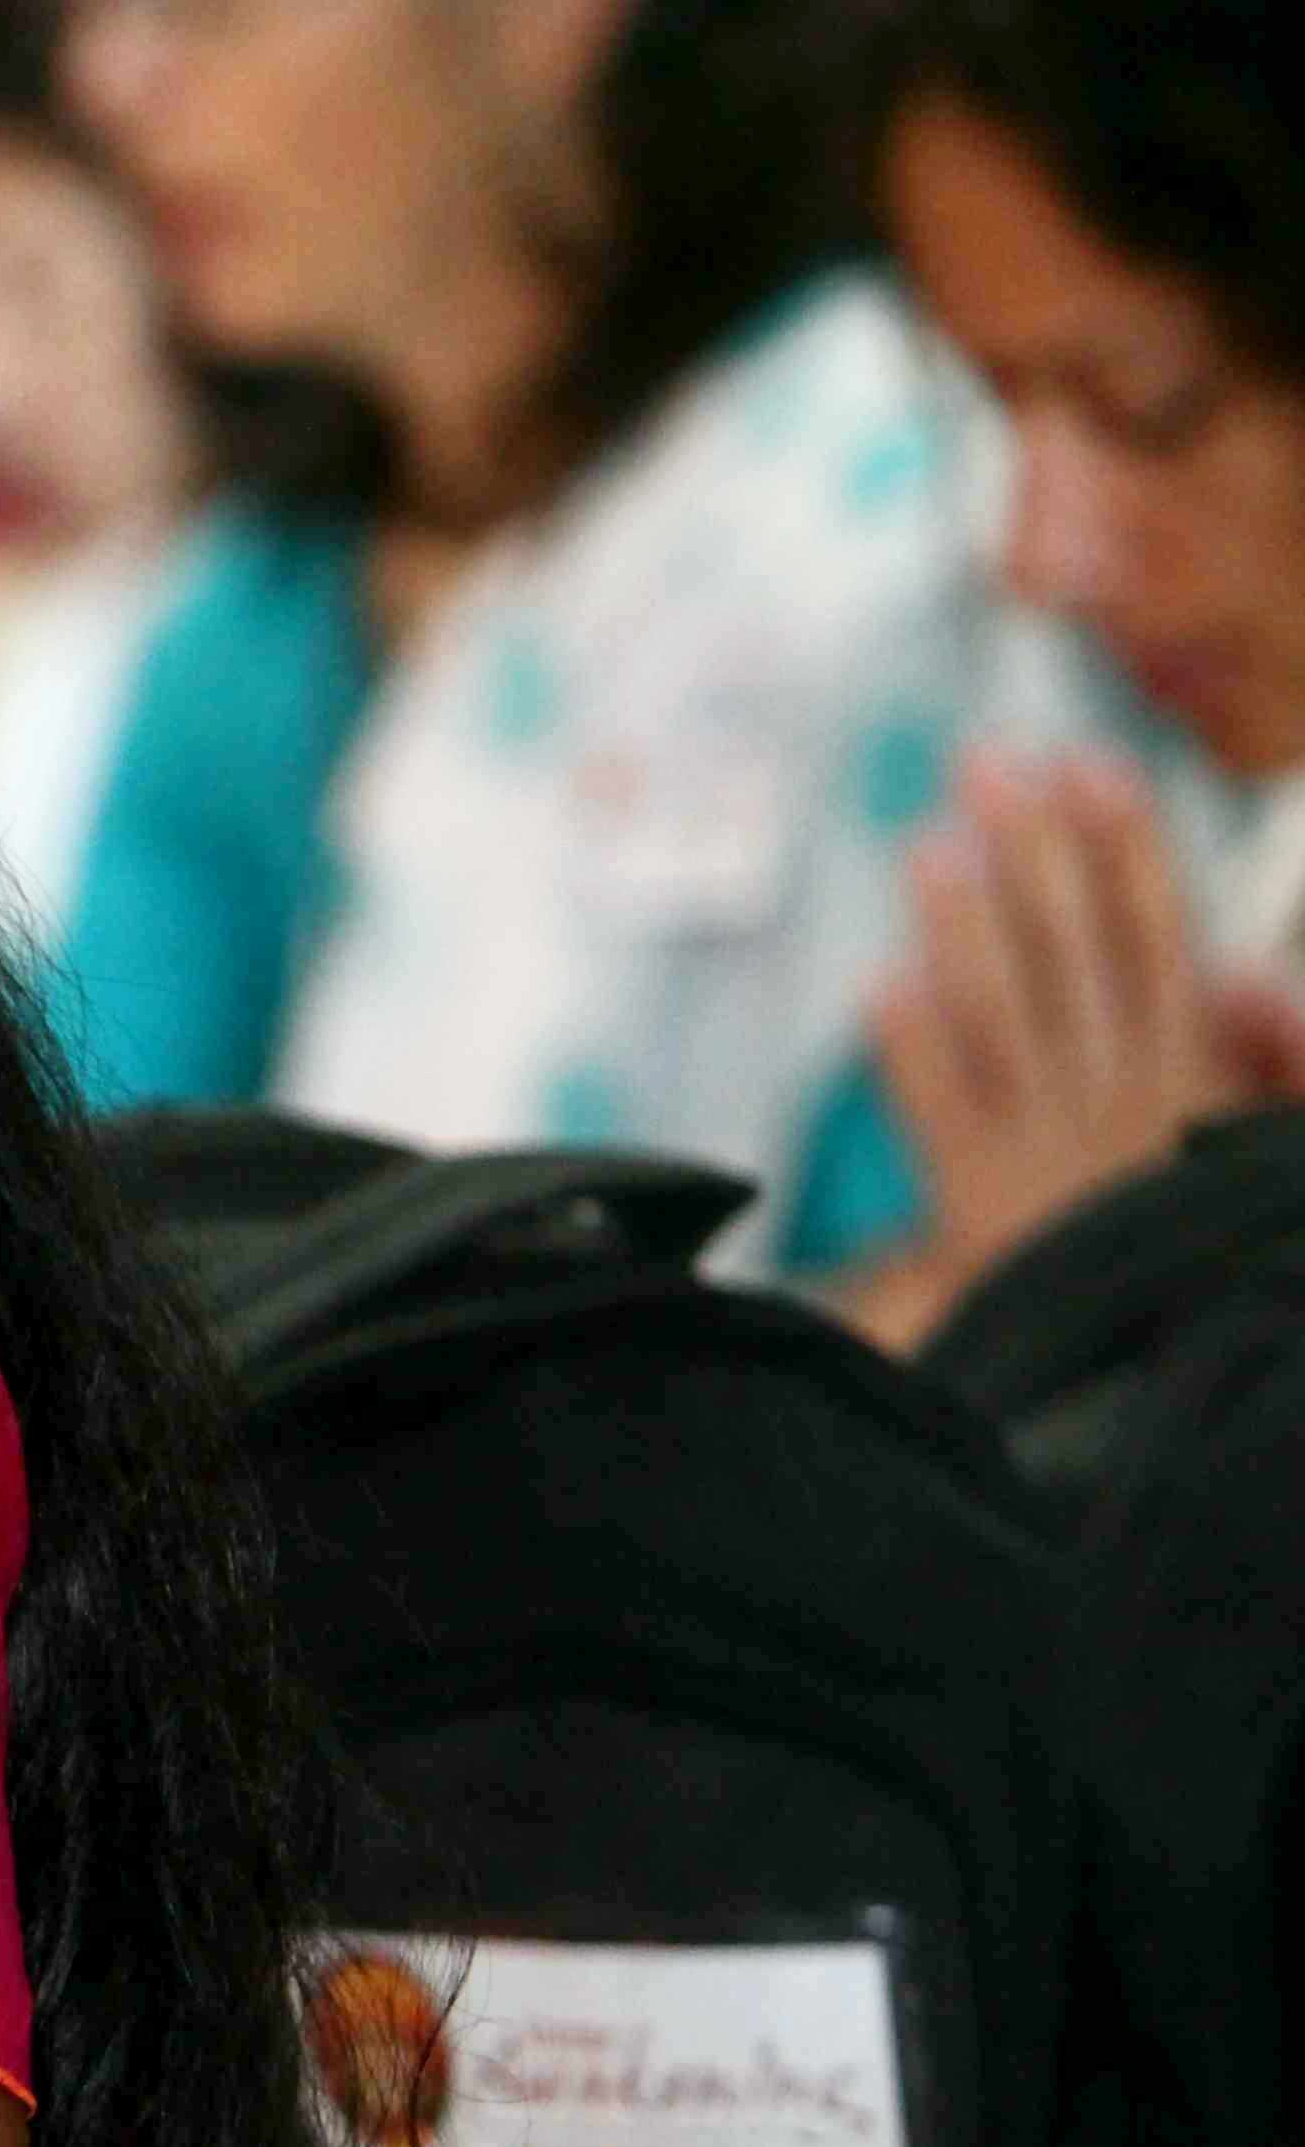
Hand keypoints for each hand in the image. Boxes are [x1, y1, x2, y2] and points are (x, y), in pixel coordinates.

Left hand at [873, 756, 1294, 1313]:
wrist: (1174, 1379)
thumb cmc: (1227, 1245)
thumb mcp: (1278, 1148)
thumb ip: (1278, 1063)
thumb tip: (1249, 973)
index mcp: (1201, 1077)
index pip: (1158, 938)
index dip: (1125, 850)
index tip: (1092, 769)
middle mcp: (1120, 1099)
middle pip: (1070, 954)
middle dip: (1031, 854)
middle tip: (987, 766)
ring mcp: (1046, 1147)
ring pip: (999, 1013)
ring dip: (962, 924)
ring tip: (926, 844)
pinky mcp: (982, 1205)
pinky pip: (941, 1114)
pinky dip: (911, 1047)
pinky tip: (881, 981)